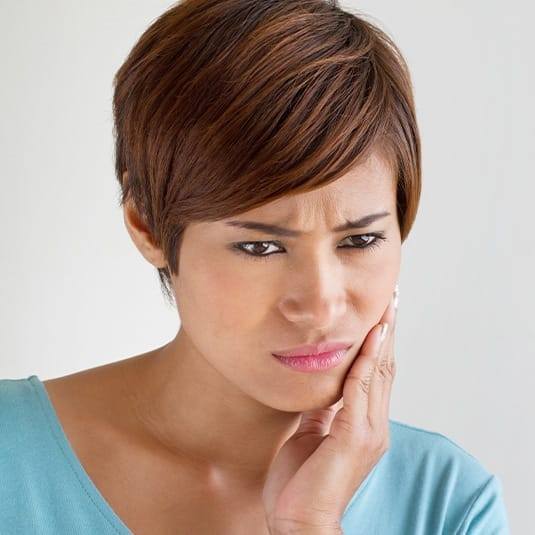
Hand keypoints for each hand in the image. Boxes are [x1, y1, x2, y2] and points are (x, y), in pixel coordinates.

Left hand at [263, 287, 398, 533]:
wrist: (301, 521)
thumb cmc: (301, 483)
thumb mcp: (310, 435)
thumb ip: (321, 410)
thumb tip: (320, 385)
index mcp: (363, 424)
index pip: (375, 374)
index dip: (378, 344)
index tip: (379, 315)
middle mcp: (373, 424)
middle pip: (383, 367)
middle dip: (386, 332)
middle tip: (390, 300)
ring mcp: (368, 430)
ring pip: (377, 373)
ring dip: (381, 338)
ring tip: (385, 308)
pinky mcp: (354, 435)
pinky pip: (360, 389)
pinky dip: (365, 361)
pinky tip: (369, 338)